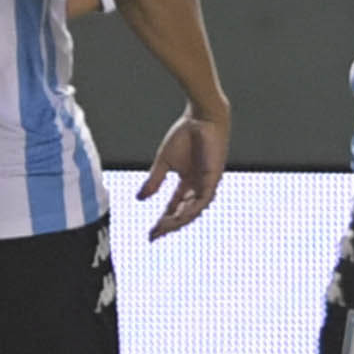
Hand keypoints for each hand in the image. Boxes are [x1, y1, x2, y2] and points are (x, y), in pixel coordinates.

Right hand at [137, 101, 229, 239]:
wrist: (201, 117)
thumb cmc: (185, 135)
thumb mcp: (164, 162)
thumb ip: (154, 181)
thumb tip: (140, 199)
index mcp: (188, 182)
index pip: (175, 206)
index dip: (163, 220)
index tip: (150, 233)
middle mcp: (198, 186)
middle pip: (184, 213)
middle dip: (169, 225)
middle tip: (154, 236)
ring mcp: (207, 184)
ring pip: (193, 211)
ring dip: (178, 221)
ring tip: (162, 228)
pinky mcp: (213, 179)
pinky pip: (203, 200)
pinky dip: (191, 210)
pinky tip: (178, 217)